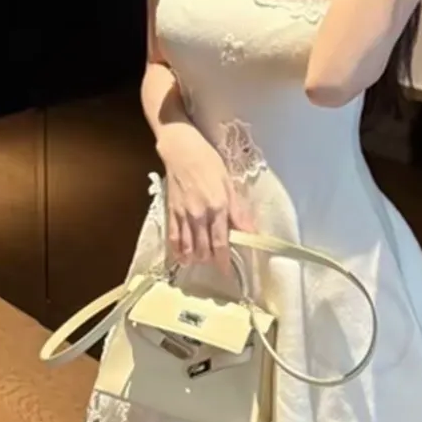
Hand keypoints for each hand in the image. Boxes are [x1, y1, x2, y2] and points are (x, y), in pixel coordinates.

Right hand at [156, 124, 253, 273]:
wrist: (181, 150)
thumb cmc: (209, 162)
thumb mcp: (229, 184)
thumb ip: (238, 211)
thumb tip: (251, 232)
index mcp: (217, 207)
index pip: (221, 243)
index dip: (224, 260)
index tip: (227, 272)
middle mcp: (199, 215)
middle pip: (204, 249)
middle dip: (211, 260)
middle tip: (217, 264)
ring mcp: (183, 215)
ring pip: (188, 247)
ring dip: (196, 258)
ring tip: (201, 262)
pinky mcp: (171, 212)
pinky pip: (173, 238)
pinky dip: (177, 251)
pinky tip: (182, 258)